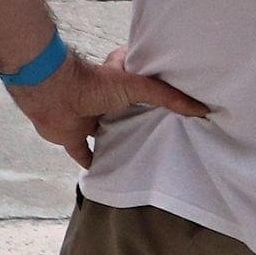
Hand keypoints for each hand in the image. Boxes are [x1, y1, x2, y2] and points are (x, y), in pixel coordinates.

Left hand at [10, 46, 209, 167]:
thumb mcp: (138, 85)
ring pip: (107, 132)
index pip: (141, 82)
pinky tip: (109, 173)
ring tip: (145, 156)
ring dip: (119, 141)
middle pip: (126, 111)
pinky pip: (83, 154)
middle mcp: (103, 99)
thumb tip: (202, 110)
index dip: (156, 88)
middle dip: (141, 120)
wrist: (53, 95)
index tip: (177, 103)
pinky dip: (94, 163)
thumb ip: (168, 96)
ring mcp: (88, 118)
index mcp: (118, 80)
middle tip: (167, 136)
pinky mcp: (72, 136)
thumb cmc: (95, 83)